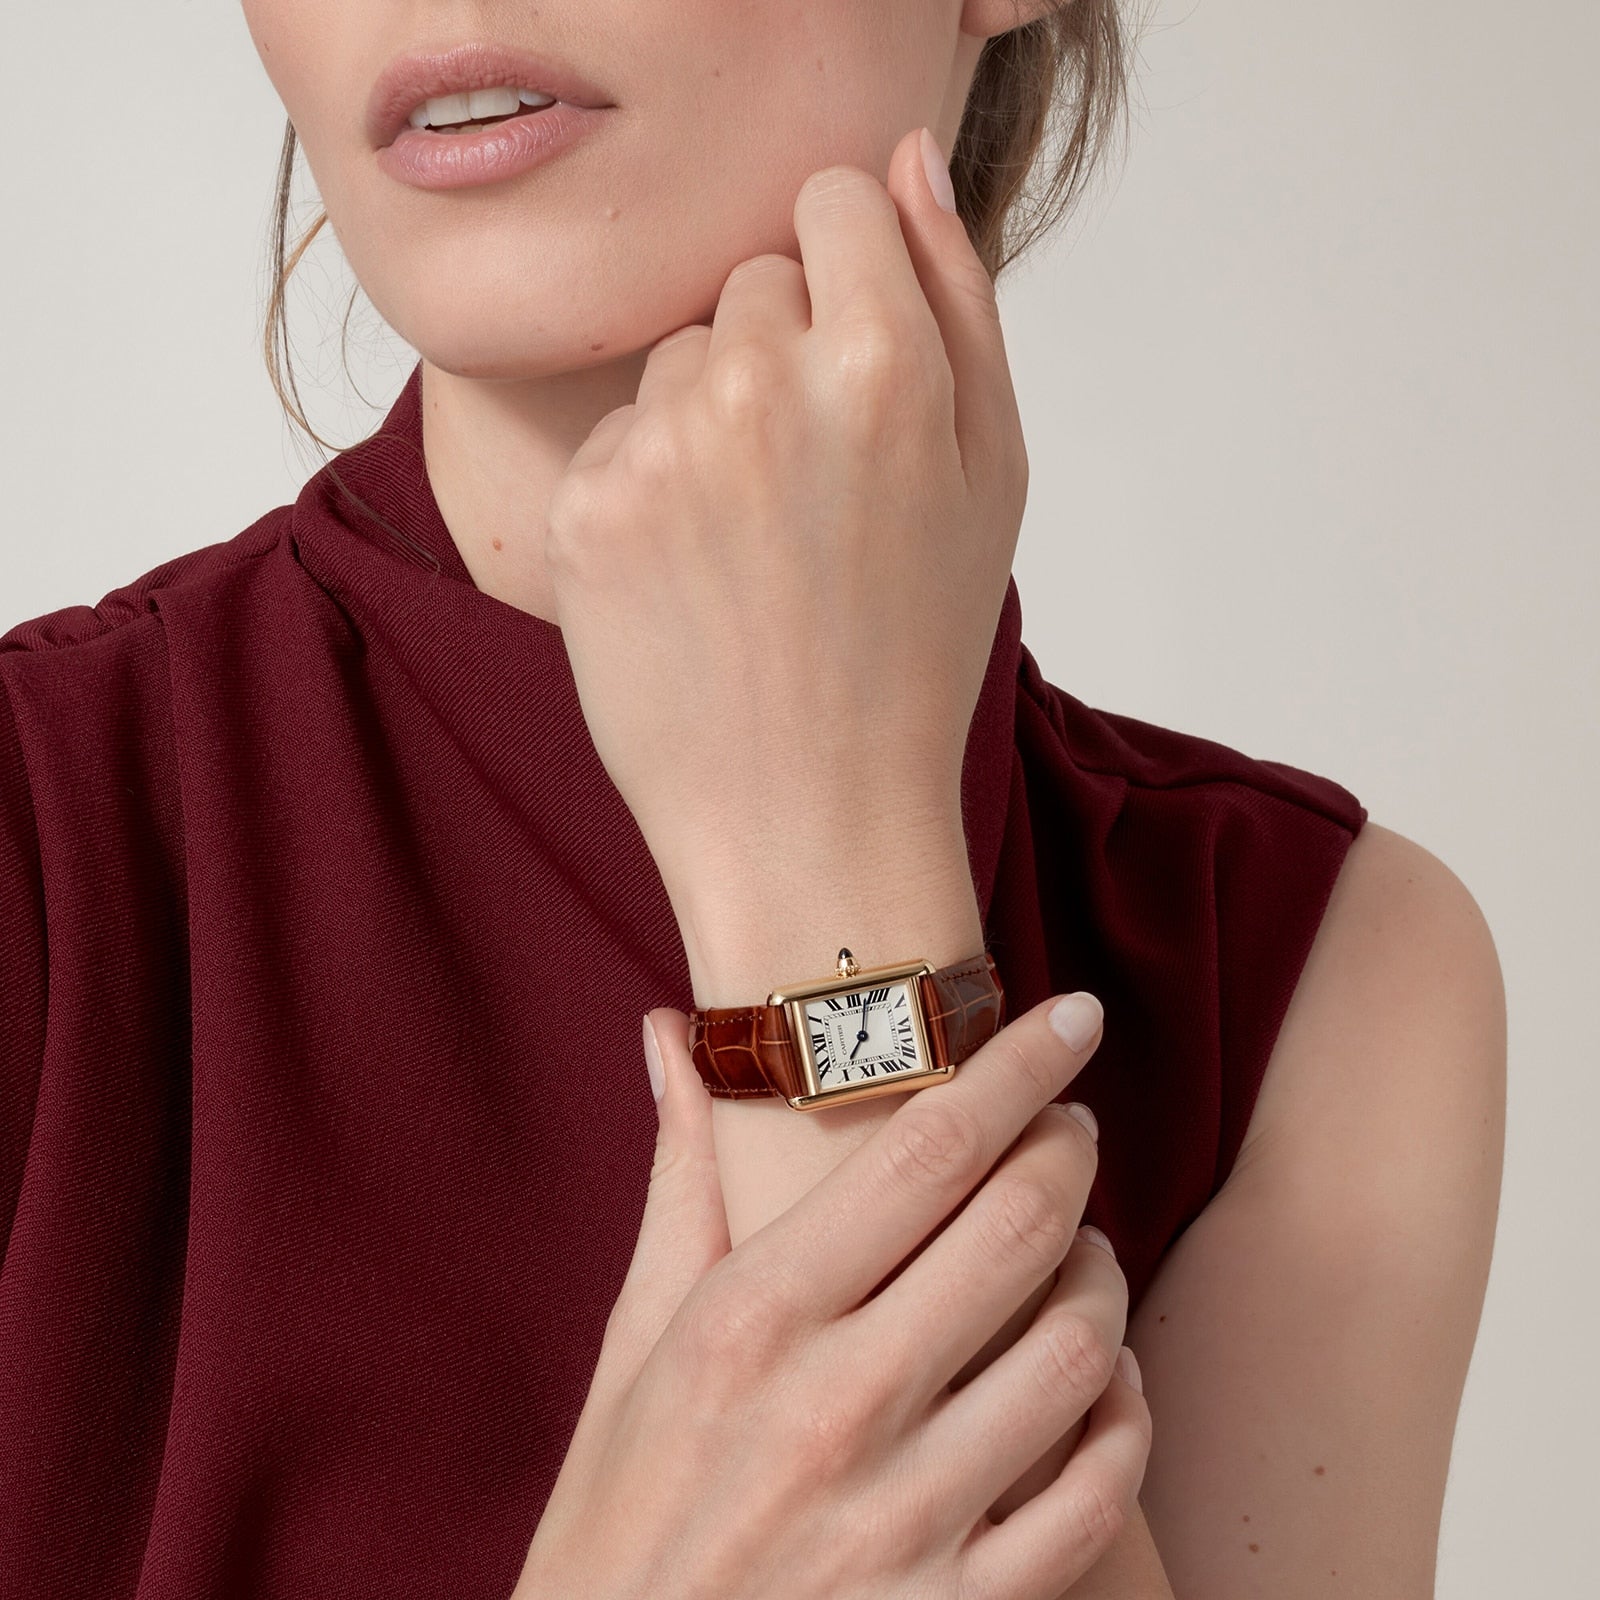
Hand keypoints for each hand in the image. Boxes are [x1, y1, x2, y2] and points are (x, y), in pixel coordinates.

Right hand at [512, 992, 1151, 1599]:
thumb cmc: (622, 1512)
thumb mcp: (635, 1340)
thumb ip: (681, 1176)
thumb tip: (672, 1033)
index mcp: (752, 1319)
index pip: (924, 1150)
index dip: (1017, 1066)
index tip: (1071, 1017)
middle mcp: (834, 1406)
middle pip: (1021, 1227)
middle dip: (1070, 1151)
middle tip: (1072, 1128)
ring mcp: (904, 1517)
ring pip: (1081, 1349)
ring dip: (1105, 1278)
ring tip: (1085, 1252)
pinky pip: (1099, 1492)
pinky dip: (1125, 1417)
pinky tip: (1104, 1382)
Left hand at [543, 126, 1027, 909]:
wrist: (807, 817)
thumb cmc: (913, 654)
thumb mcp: (992, 477)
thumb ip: (959, 297)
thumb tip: (908, 161)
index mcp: (882, 365)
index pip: (833, 203)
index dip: (850, 274)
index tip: (855, 357)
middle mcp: (758, 384)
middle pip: (750, 279)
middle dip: (783, 352)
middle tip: (815, 489)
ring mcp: (660, 446)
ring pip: (678, 357)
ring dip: (712, 420)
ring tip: (754, 545)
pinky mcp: (585, 507)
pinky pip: (619, 434)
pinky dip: (650, 487)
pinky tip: (694, 577)